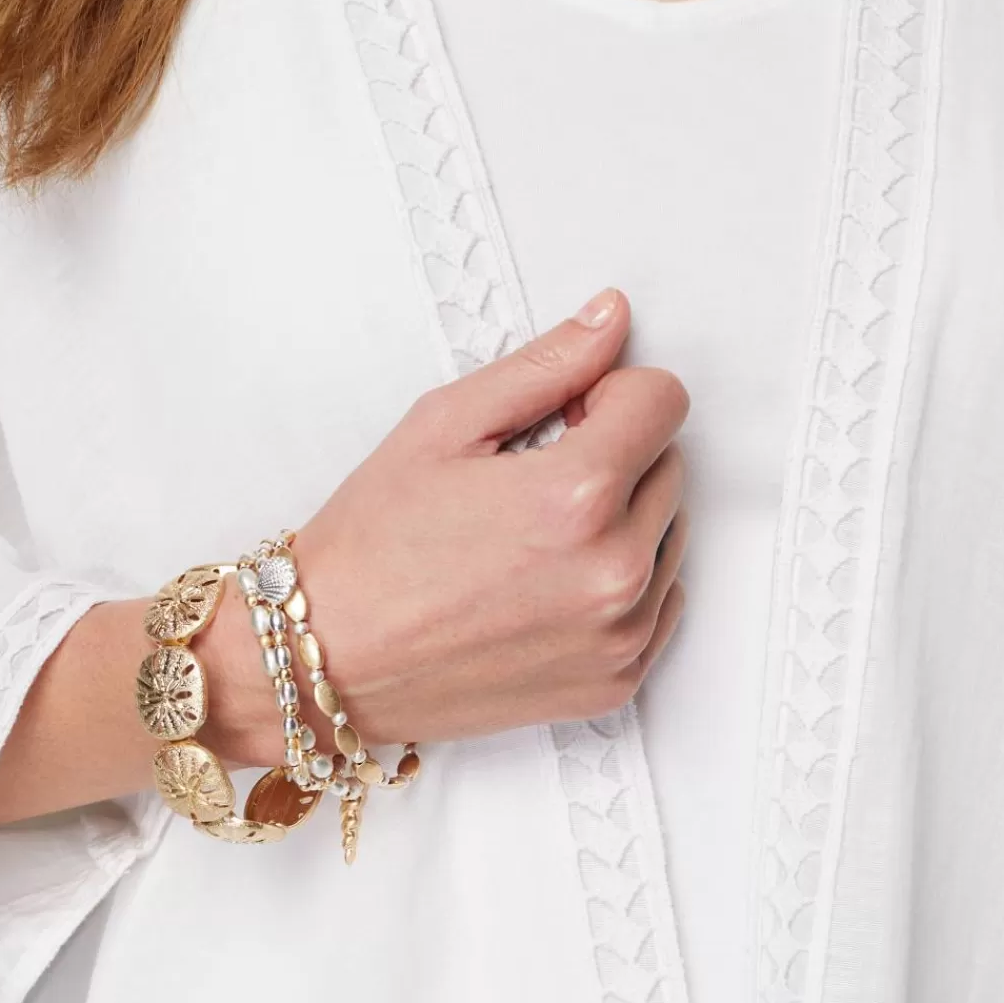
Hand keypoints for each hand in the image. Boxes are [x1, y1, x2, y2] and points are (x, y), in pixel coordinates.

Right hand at [276, 286, 687, 748]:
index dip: (611, 393)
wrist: (332, 659)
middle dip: (616, 455)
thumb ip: (544, 367)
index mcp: (575, 497)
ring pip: (670, 536)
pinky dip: (623, 585)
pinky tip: (550, 585)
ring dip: (624, 521)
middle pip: (670, 466)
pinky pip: (662, 604)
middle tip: (532, 480)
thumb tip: (610, 320)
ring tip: (536, 540)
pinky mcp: (616, 681)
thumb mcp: (443, 427)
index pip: (663, 401)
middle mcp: (613, 571)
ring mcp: (619, 635)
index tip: (567, 417)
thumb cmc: (372, 550)